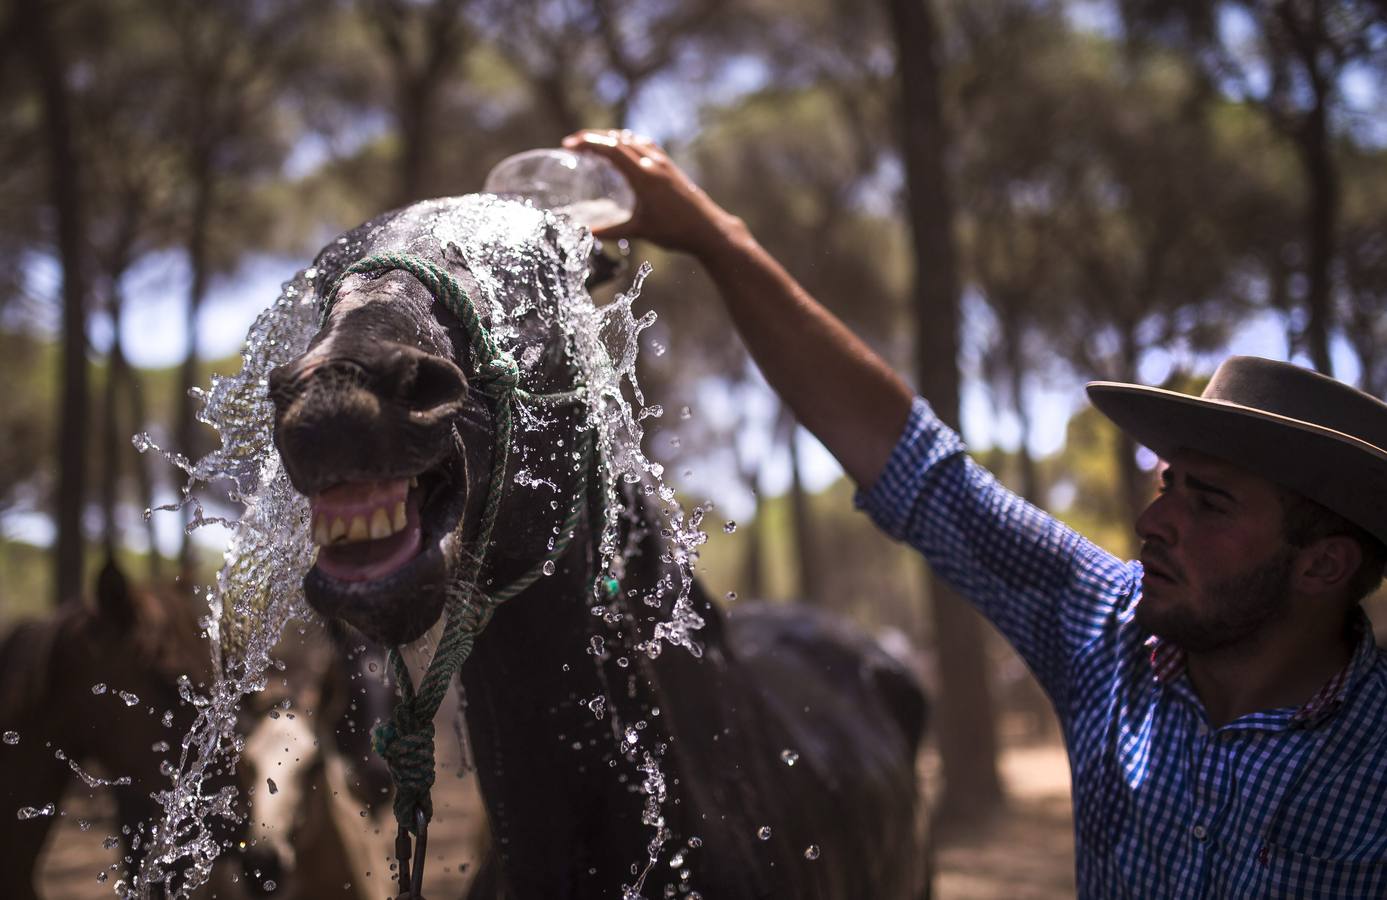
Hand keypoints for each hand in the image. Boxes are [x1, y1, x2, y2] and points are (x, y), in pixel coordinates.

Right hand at [562, 129, 744, 259]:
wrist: (708, 230)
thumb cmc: (675, 231)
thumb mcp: (639, 231)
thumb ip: (612, 231)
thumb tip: (587, 232)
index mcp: (644, 175)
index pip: (611, 149)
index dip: (588, 143)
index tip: (569, 144)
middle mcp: (654, 163)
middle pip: (619, 139)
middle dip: (595, 138)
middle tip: (575, 143)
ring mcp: (664, 163)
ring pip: (633, 140)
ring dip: (612, 138)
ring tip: (595, 144)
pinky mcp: (671, 168)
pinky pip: (645, 145)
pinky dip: (629, 143)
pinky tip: (624, 150)